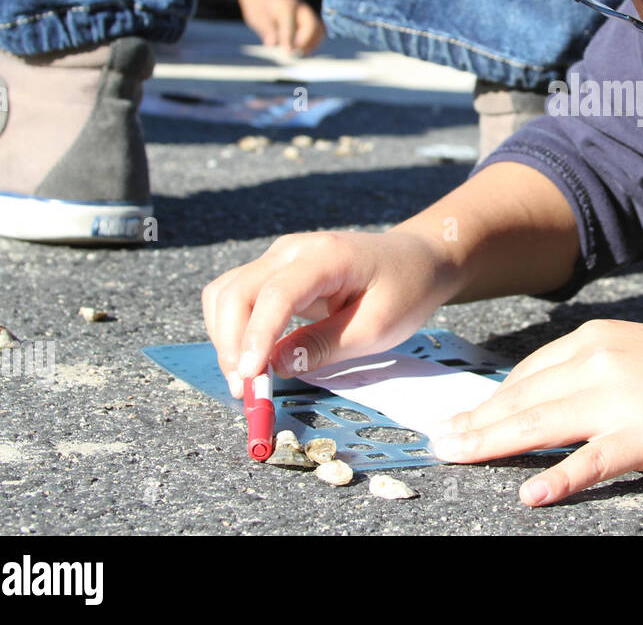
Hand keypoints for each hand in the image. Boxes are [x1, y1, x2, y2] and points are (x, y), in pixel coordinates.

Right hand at [202, 230, 458, 397]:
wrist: (416, 260)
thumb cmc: (405, 291)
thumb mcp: (376, 327)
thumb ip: (324, 346)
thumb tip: (274, 367)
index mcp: (327, 256)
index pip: (276, 292)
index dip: (257, 335)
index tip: (249, 378)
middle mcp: (293, 250)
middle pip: (237, 291)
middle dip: (232, 344)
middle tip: (245, 392)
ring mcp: (280, 258)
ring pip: (227, 293)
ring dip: (226, 339)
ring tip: (246, 382)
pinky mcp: (274, 272)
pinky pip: (237, 297)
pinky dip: (234, 330)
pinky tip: (250, 361)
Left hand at [235, 0, 325, 54]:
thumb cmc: (259, 8)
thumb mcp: (258, 18)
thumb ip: (267, 31)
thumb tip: (273, 44)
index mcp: (286, 4)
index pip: (291, 24)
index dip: (290, 39)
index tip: (287, 52)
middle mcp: (301, 7)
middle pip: (311, 25)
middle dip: (305, 42)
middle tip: (295, 54)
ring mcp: (308, 13)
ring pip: (318, 29)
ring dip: (313, 44)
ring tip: (302, 55)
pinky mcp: (310, 19)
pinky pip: (319, 31)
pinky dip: (314, 42)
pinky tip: (305, 51)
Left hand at [430, 319, 642, 505]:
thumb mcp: (641, 355)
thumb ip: (596, 371)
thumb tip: (553, 397)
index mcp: (596, 341)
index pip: (527, 374)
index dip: (490, 400)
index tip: (462, 418)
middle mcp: (599, 363)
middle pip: (521, 398)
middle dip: (475, 423)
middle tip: (438, 442)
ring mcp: (619, 399)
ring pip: (539, 424)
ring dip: (491, 443)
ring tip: (457, 458)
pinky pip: (590, 461)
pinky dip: (558, 478)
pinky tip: (532, 494)